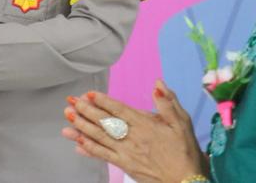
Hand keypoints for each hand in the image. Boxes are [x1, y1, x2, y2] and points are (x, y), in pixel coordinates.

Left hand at [60, 80, 207, 182]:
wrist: (187, 182)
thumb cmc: (185, 151)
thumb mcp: (182, 123)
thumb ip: (168, 102)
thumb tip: (157, 83)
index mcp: (145, 125)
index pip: (120, 111)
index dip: (103, 102)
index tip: (89, 94)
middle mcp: (133, 138)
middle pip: (105, 123)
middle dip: (86, 111)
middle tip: (70, 101)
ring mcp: (127, 153)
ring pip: (100, 138)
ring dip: (82, 127)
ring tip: (68, 117)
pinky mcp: (125, 165)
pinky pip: (104, 156)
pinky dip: (89, 149)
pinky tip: (77, 144)